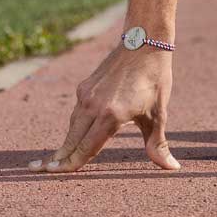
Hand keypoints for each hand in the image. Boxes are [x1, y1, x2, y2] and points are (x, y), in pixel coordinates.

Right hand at [28, 43, 178, 172]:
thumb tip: (172, 168)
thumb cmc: (154, 79)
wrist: (144, 42)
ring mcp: (87, 94)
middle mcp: (94, 106)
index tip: (55, 174)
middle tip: (44, 171)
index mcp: (111, 116)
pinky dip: (75, 125)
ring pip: (73, 125)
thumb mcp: (158, 114)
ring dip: (67, 142)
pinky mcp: (85, 86)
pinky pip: (77, 111)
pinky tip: (76, 134)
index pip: (87, 148)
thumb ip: (158, 145)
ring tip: (58, 157)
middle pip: (72, 140)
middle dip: (60, 157)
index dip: (71, 164)